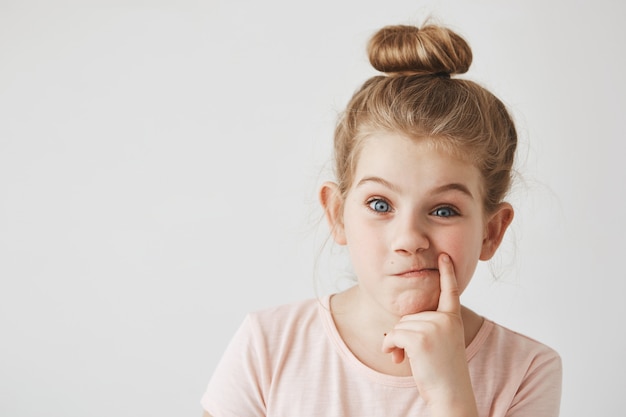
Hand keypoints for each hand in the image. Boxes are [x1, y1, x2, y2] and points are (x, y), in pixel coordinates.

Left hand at [381, 253, 477, 414]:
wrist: (451, 394)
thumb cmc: (443, 373)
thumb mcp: (440, 344)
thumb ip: (426, 328)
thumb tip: (391, 331)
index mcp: (453, 320)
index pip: (450, 292)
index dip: (447, 273)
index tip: (443, 255)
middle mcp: (445, 319)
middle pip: (410, 316)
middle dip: (405, 336)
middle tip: (417, 356)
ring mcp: (433, 327)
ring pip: (399, 326)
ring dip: (397, 344)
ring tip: (412, 360)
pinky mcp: (420, 337)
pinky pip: (393, 335)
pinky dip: (390, 347)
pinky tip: (399, 359)